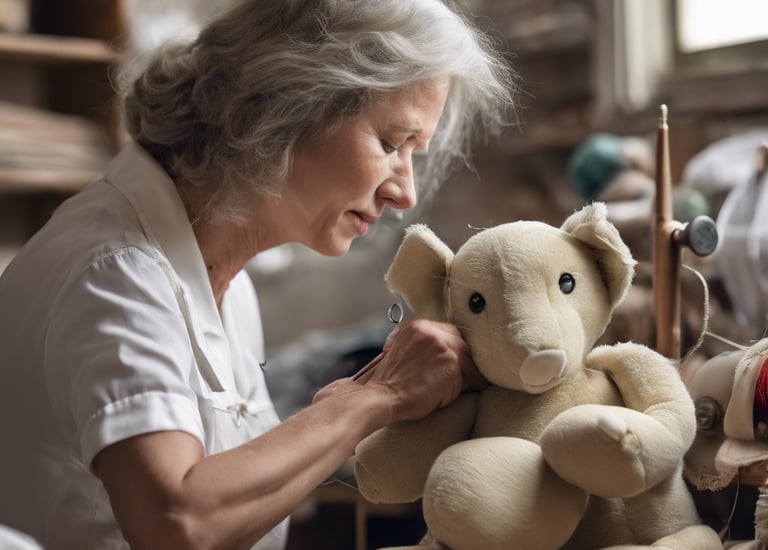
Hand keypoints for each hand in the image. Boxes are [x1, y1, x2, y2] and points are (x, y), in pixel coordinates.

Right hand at [314, 319, 485, 423]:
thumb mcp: (400, 350)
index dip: (454, 349)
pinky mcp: (452, 367)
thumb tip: (441, 356)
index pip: (448, 332)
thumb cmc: (386, 382)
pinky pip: (464, 382)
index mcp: (417, 326)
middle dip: (465, 363)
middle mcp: (431, 332)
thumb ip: (419, 346)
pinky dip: (455, 393)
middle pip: (462, 345)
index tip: (458, 362)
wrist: (377, 396)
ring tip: (456, 393)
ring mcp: (443, 348)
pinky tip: (441, 400)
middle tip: (468, 379)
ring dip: (463, 380)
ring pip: (466, 364)